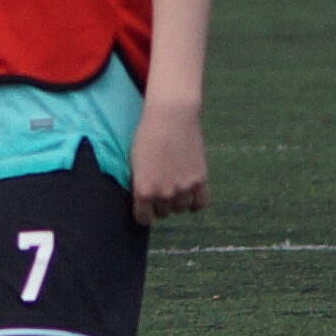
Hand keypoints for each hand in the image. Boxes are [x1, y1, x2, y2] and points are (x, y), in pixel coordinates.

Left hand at [129, 101, 208, 225]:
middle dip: (160, 203)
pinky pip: (200, 203)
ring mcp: (183, 188)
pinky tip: (191, 195)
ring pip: (181, 208)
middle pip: (163, 212)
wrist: (171, 116)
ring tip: (175, 185)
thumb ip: (140, 184)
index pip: (144, 218)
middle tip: (161, 187)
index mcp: (143, 190)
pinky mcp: (200, 180)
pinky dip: (196, 202)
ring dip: (177, 201)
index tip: (145, 207)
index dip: (143, 213)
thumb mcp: (135, 162)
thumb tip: (145, 201)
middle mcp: (163, 193)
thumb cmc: (147, 135)